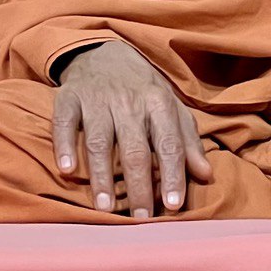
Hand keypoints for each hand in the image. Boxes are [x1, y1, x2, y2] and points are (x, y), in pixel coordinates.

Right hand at [52, 40, 212, 216]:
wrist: (104, 50)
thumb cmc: (142, 88)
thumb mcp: (170, 106)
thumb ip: (187, 141)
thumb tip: (205, 174)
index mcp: (158, 103)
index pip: (169, 142)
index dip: (172, 174)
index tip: (174, 206)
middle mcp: (129, 101)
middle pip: (135, 148)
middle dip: (139, 185)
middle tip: (140, 220)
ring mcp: (97, 99)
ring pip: (100, 140)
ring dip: (101, 175)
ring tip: (105, 208)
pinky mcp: (69, 97)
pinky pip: (65, 123)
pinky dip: (64, 145)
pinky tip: (67, 171)